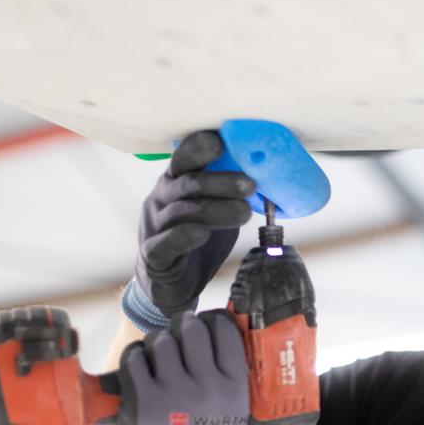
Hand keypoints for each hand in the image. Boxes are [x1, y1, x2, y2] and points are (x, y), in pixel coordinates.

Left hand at [117, 310, 249, 424]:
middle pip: (191, 328)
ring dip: (156, 343)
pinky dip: (134, 358)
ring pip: (160, 340)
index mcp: (233, 386)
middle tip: (178, 334)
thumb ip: (226, 375)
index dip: (212, 319)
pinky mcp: (144, 400)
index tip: (206, 322)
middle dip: (182, 327)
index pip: (224, 330)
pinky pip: (134, 358)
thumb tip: (212, 331)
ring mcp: (174, 391)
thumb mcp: (234, 409)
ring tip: (157, 356)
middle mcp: (206, 385)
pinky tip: (139, 367)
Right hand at [135, 131, 256, 315]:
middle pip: (189, 183)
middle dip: (222, 182)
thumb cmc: (195, 238)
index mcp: (176, 182)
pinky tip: (202, 233)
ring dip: (217, 210)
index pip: (184, 158)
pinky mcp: (153, 254)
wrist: (170, 282)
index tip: (221, 142)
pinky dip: (184, 236)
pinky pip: (165, 242)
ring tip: (245, 213)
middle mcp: (161, 198)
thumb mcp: (215, 210)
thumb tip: (271, 177)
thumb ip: (231, 193)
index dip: (199, 147)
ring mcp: (154, 225)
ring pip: (183, 212)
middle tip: (251, 185)